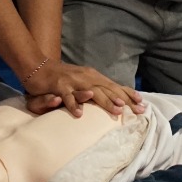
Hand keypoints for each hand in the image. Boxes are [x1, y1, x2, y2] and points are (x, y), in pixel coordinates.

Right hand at [29, 61, 145, 117]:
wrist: (39, 66)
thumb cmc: (64, 77)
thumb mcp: (85, 81)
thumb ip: (99, 89)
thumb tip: (118, 100)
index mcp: (94, 77)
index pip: (115, 86)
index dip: (129, 95)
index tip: (142, 105)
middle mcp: (87, 77)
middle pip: (108, 89)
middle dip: (123, 100)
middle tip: (136, 110)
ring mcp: (74, 81)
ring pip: (92, 91)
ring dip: (105, 100)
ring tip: (116, 110)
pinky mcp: (59, 85)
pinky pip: (67, 96)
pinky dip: (73, 104)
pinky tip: (80, 114)